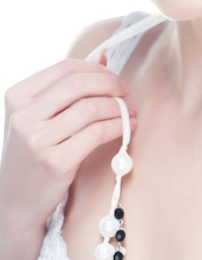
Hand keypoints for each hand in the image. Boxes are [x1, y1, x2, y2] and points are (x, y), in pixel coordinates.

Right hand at [0, 57, 135, 235]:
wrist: (14, 202)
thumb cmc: (33, 152)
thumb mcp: (40, 116)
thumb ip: (68, 86)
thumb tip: (103, 57)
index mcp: (17, 96)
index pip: (66, 68)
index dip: (97, 69)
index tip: (114, 78)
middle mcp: (23, 116)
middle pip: (79, 84)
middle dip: (110, 84)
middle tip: (126, 92)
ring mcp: (37, 140)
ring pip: (91, 108)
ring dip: (118, 107)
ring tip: (130, 111)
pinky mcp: (55, 162)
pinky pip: (97, 133)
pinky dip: (118, 126)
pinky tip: (127, 128)